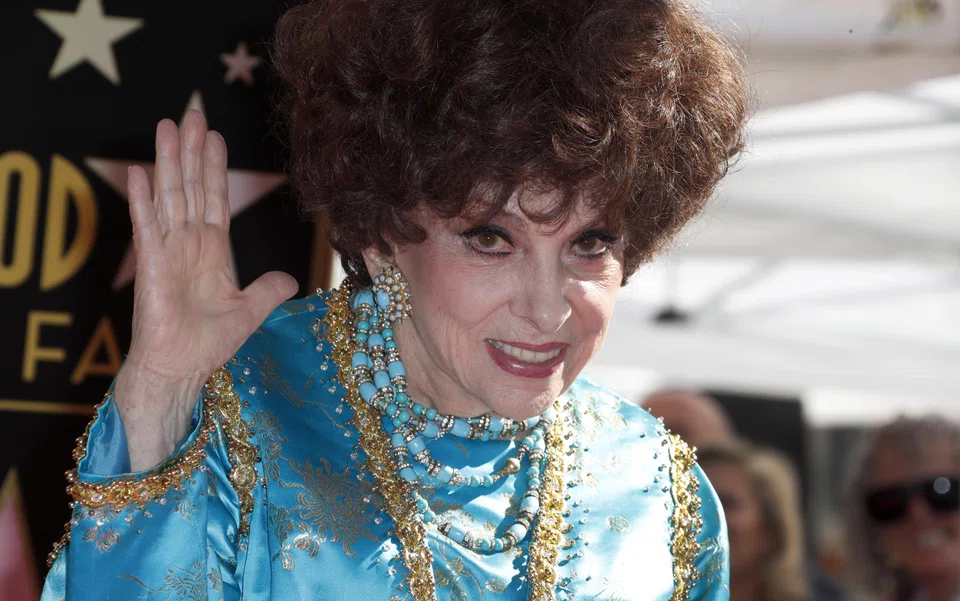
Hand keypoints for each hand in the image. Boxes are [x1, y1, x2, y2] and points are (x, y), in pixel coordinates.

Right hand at [114, 110, 297, 469]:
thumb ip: (267, 290)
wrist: (180, 367)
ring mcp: (168, 250)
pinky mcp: (151, 264)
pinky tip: (139, 171)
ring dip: (168, 161)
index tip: (215, 137)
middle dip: (192, 151)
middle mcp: (188, 243)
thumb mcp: (249, 312)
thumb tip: (291, 278)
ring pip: (170, 196)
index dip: (214, 168)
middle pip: (191, 187)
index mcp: (212, 250)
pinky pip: (147, 226)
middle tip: (192, 113)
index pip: (214, 199)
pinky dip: (142, 199)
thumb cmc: (207, 344)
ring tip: (167, 126)